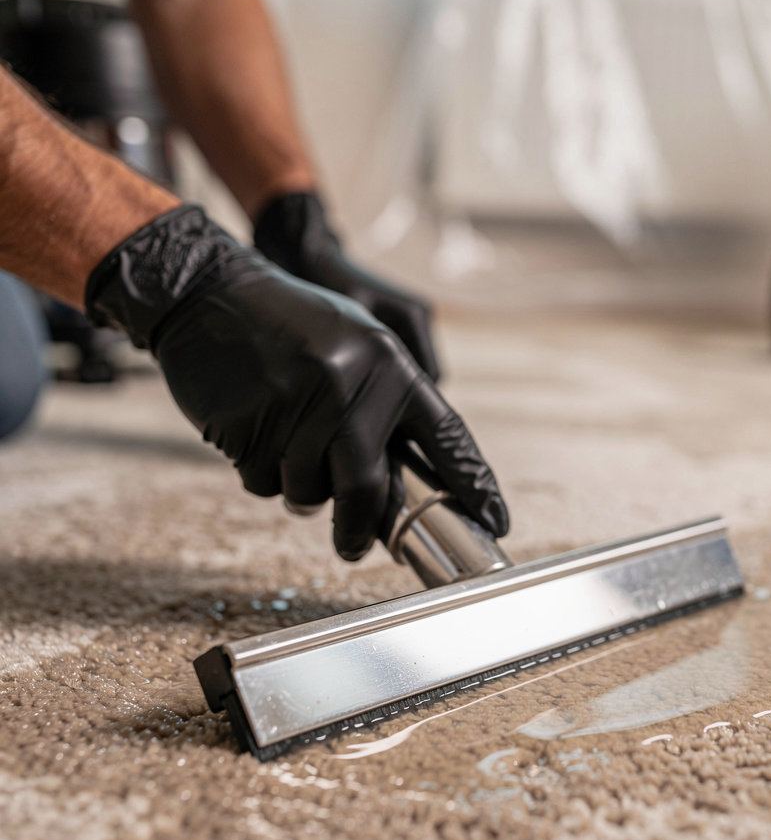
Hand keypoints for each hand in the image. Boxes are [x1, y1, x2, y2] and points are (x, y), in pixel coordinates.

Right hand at [86, 205, 507, 559]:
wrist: (206, 291)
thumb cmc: (288, 327)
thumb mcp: (353, 346)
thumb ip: (380, 410)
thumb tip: (396, 495)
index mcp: (389, 364)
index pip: (446, 436)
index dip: (473, 482)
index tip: (496, 521)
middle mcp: (352, 383)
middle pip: (367, 485)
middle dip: (359, 527)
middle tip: (352, 549)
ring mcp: (300, 401)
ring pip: (310, 490)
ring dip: (297, 485)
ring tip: (281, 438)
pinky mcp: (251, 420)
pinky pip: (264, 480)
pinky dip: (259, 471)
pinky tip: (251, 428)